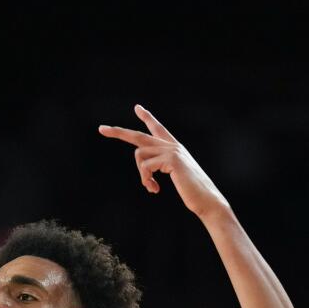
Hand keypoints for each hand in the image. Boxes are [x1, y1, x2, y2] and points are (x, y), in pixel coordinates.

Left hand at [98, 104, 229, 218]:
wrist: (207, 199)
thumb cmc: (192, 192)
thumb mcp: (175, 176)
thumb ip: (160, 166)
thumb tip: (144, 165)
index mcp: (174, 148)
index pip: (158, 129)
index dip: (148, 118)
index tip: (138, 108)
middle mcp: (172, 146)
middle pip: (139, 136)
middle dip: (118, 132)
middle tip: (101, 128)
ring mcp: (172, 151)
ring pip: (139, 155)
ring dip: (142, 175)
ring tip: (151, 187)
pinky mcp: (171, 159)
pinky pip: (145, 166)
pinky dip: (146, 179)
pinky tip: (155, 189)